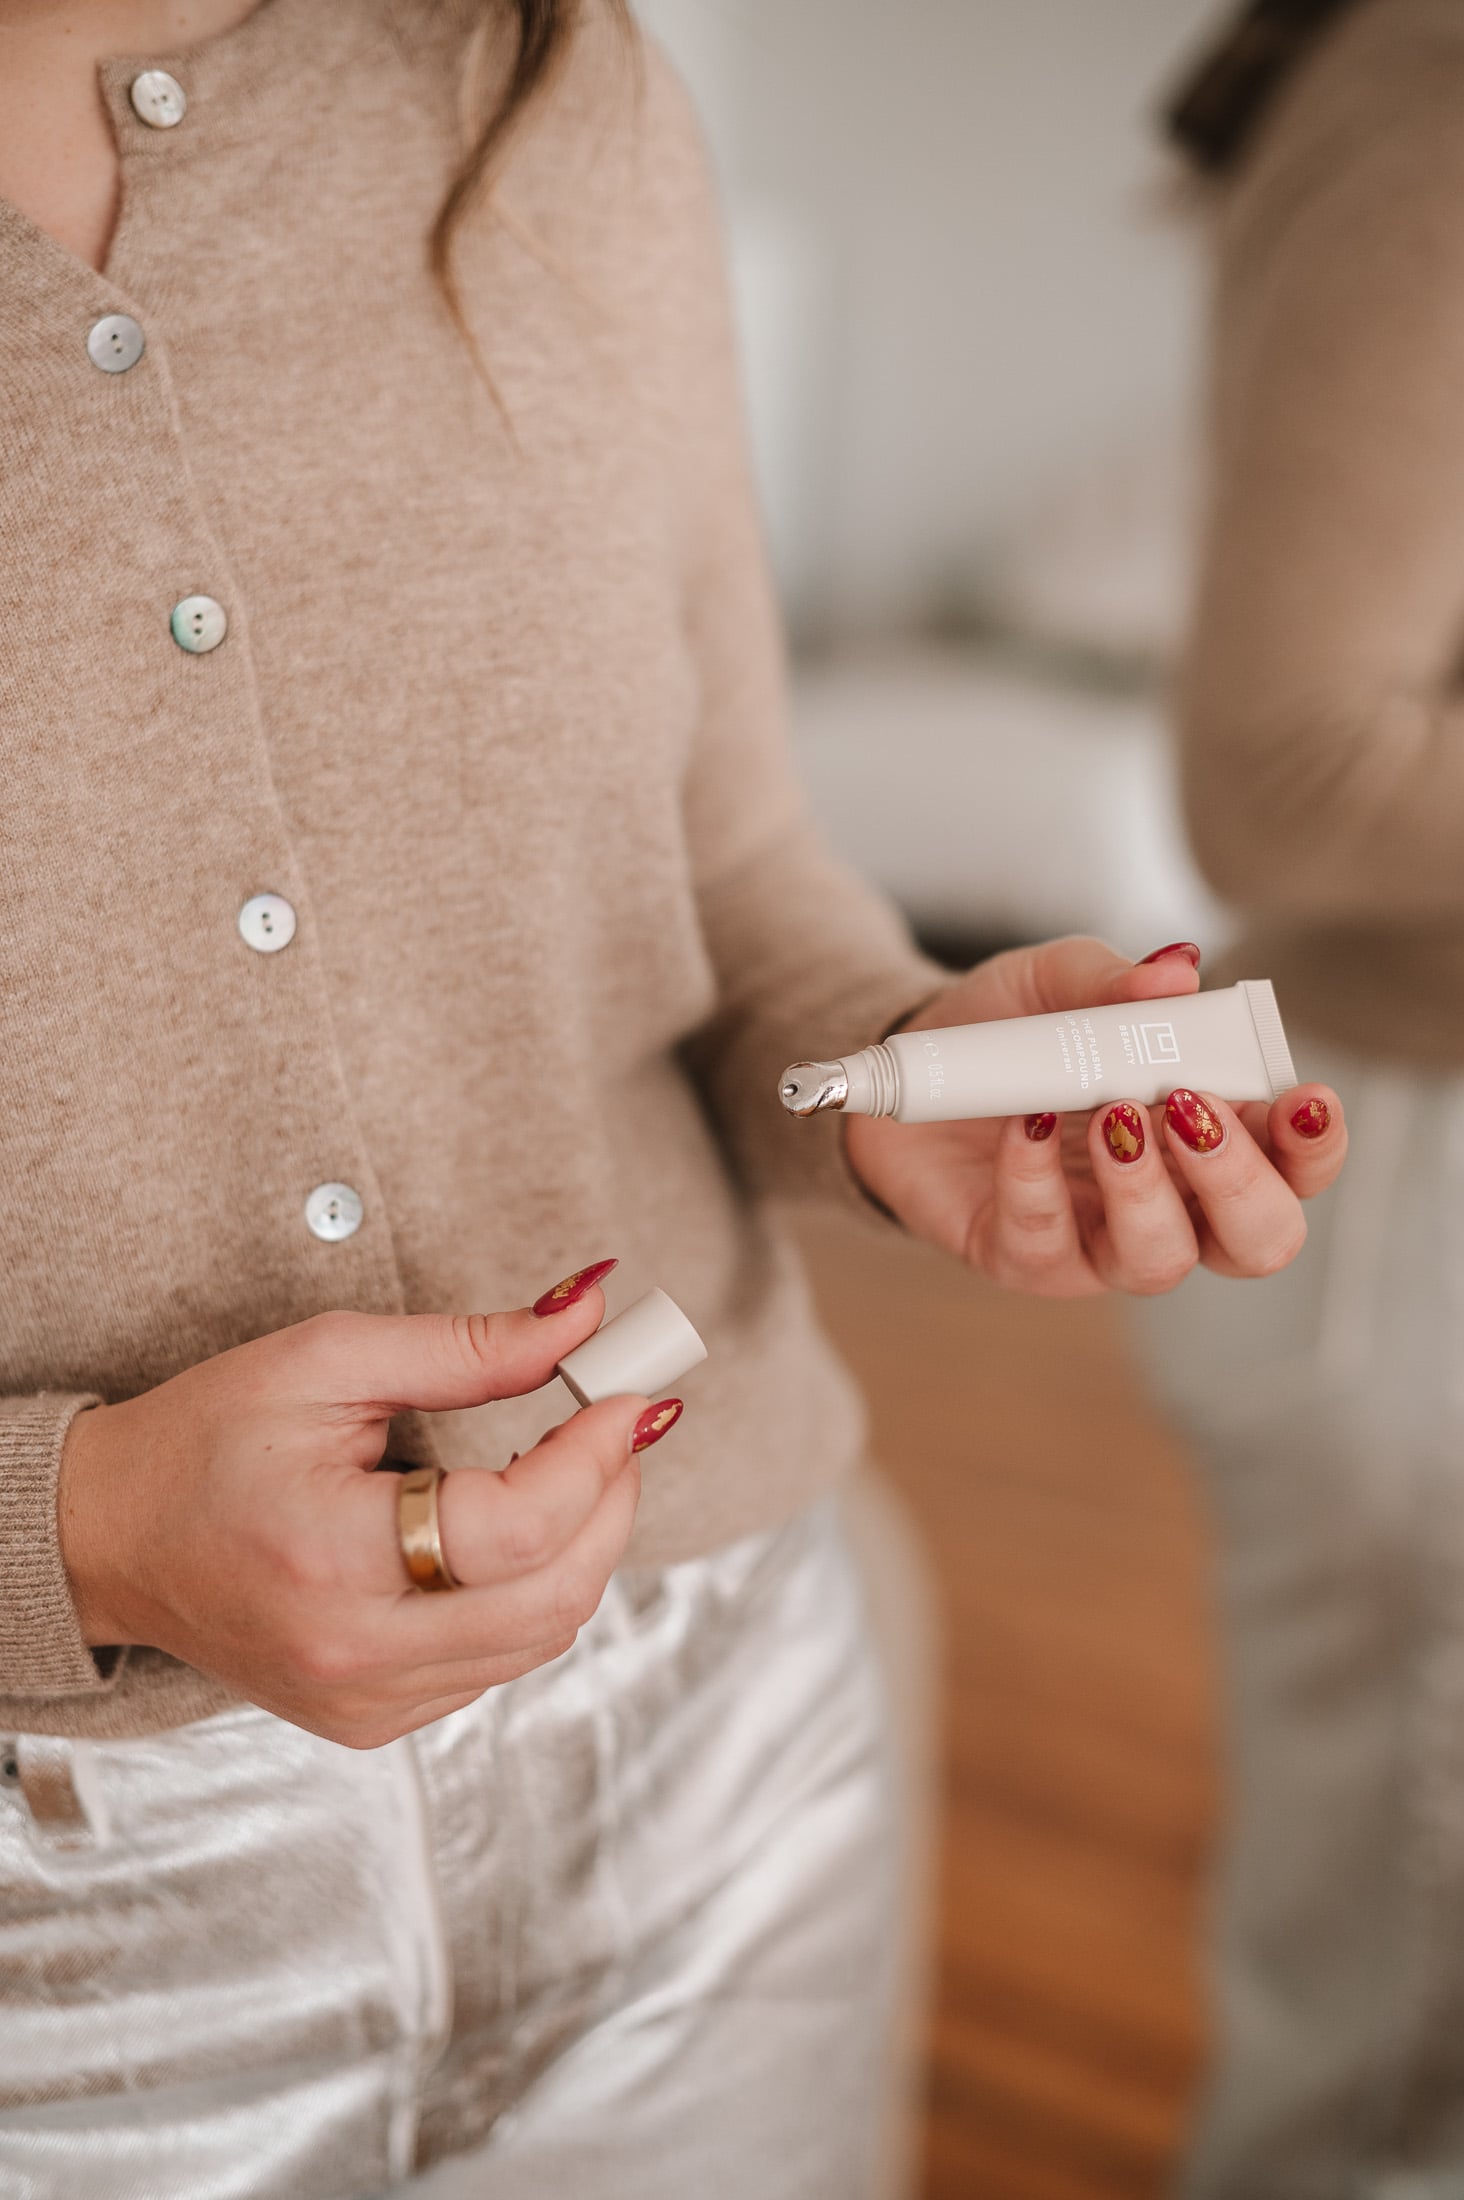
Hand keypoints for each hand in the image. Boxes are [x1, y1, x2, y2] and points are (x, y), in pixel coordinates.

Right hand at [57, 1275, 680, 1746]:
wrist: (112, 1539)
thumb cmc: (205, 1440)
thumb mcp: (329, 1360)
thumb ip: (469, 1348)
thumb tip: (584, 1319)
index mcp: (331, 1557)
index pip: (516, 1530)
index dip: (597, 1456)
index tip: (632, 1394)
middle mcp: (355, 1653)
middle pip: (555, 1597)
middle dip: (613, 1498)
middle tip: (620, 1420)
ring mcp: (367, 1701)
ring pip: (543, 1637)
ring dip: (586, 1543)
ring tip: (576, 1460)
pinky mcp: (374, 1720)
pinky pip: (501, 1661)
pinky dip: (536, 1589)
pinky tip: (516, 1526)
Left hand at [844, 938, 1346, 1297]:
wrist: (908, 1061)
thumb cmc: (1010, 1028)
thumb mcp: (1056, 982)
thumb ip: (1115, 980)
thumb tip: (1175, 972)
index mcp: (1210, 1137)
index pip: (1296, 1168)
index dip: (1314, 1148)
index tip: (1304, 1099)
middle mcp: (1172, 1203)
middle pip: (1256, 1242)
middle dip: (1240, 1181)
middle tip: (1192, 1107)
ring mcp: (1099, 1241)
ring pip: (1159, 1262)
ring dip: (1145, 1191)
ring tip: (1111, 1115)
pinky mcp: (1022, 1258)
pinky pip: (1045, 1244)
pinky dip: (1035, 1178)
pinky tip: (1023, 1121)